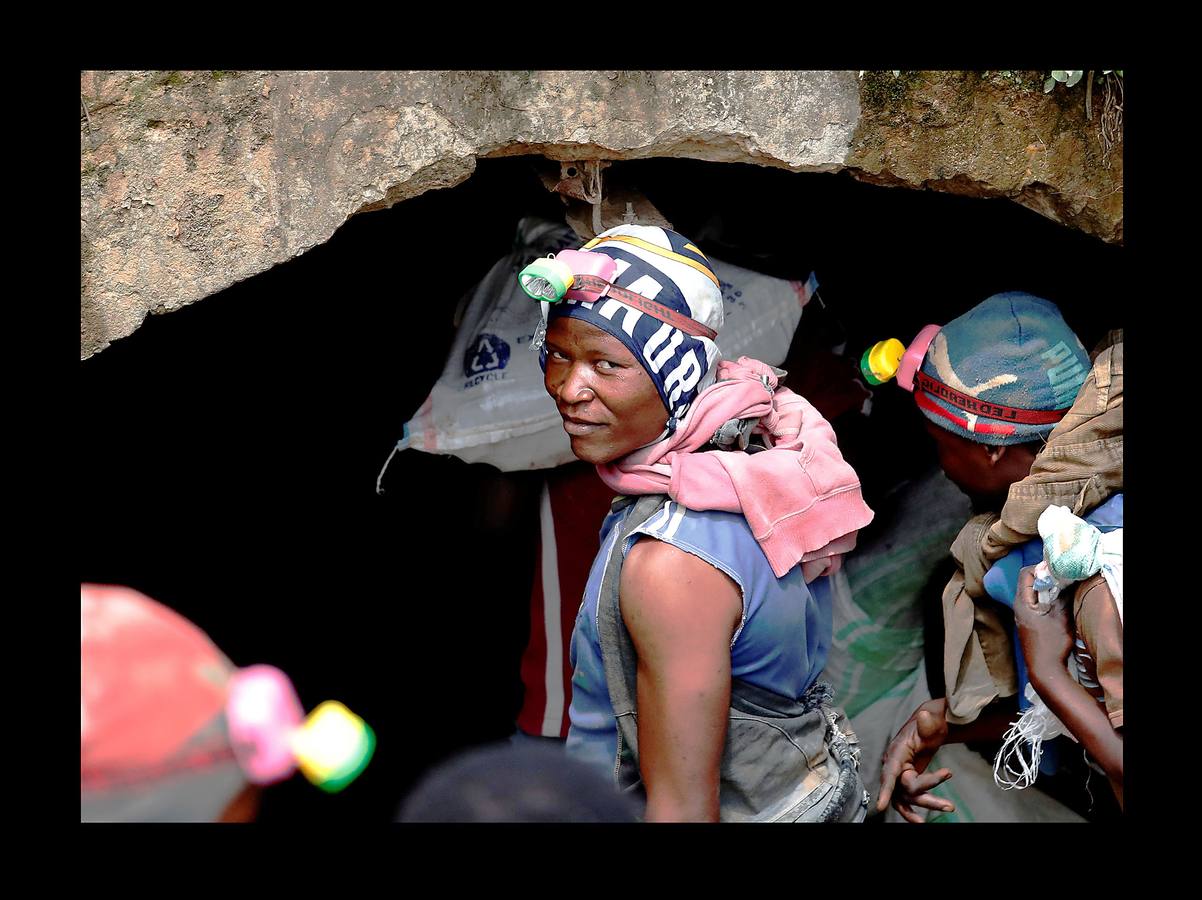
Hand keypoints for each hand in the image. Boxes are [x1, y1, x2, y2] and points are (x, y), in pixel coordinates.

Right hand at [877, 698, 954, 822]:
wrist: (931, 723)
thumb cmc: (930, 722)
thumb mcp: (930, 721)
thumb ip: (927, 721)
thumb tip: (925, 715)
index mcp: (897, 751)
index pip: (889, 772)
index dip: (885, 789)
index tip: (881, 806)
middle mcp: (895, 764)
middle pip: (904, 788)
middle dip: (926, 798)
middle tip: (948, 805)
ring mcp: (900, 774)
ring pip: (908, 797)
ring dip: (927, 804)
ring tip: (948, 807)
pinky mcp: (907, 780)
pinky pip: (907, 799)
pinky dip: (912, 811)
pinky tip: (921, 821)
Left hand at [1014, 566, 1073, 677]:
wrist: (1044, 669)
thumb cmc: (1051, 644)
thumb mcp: (1061, 618)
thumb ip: (1062, 597)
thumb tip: (1066, 580)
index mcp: (1022, 602)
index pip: (1025, 573)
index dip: (1040, 567)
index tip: (1057, 570)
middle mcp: (1017, 606)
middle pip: (1027, 581)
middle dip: (1044, 576)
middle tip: (1062, 577)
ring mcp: (1021, 614)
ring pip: (1030, 591)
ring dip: (1045, 588)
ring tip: (1061, 588)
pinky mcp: (1026, 621)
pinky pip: (1033, 601)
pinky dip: (1043, 597)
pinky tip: (1056, 602)